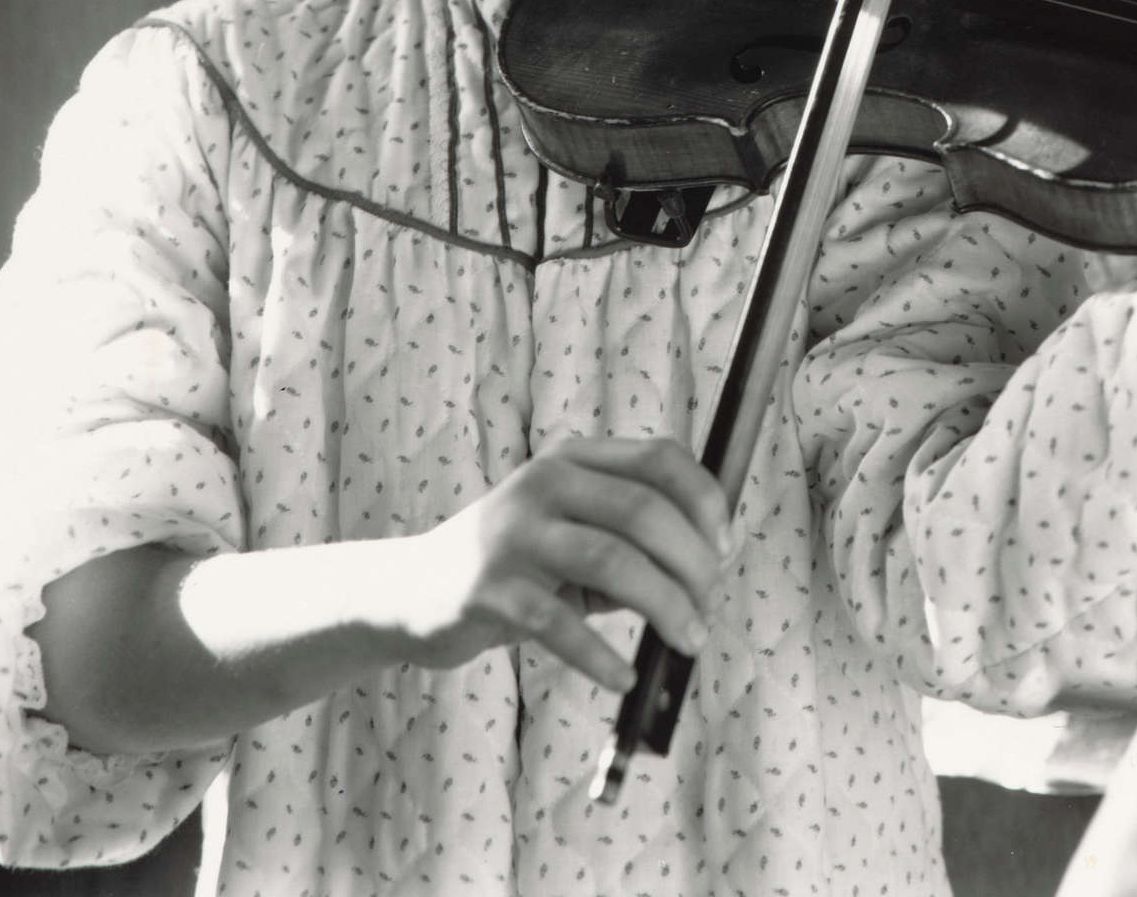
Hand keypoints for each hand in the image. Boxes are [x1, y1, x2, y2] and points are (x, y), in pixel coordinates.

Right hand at [383, 436, 735, 692]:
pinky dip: (601, 656)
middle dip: (692, 562)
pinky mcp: (487, 589)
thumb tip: (707, 570)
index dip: (705, 500)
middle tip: (711, 606)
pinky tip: (623, 678)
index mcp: (572, 461)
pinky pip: (558, 624)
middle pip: (643, 510)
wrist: (408, 591)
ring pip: (612, 560)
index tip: (727, 548)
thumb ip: (628, 540)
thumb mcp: (569, 532)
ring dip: (665, 605)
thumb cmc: (513, 566)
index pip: (660, 458)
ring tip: (690, 640)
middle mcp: (543, 484)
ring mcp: (512, 534)